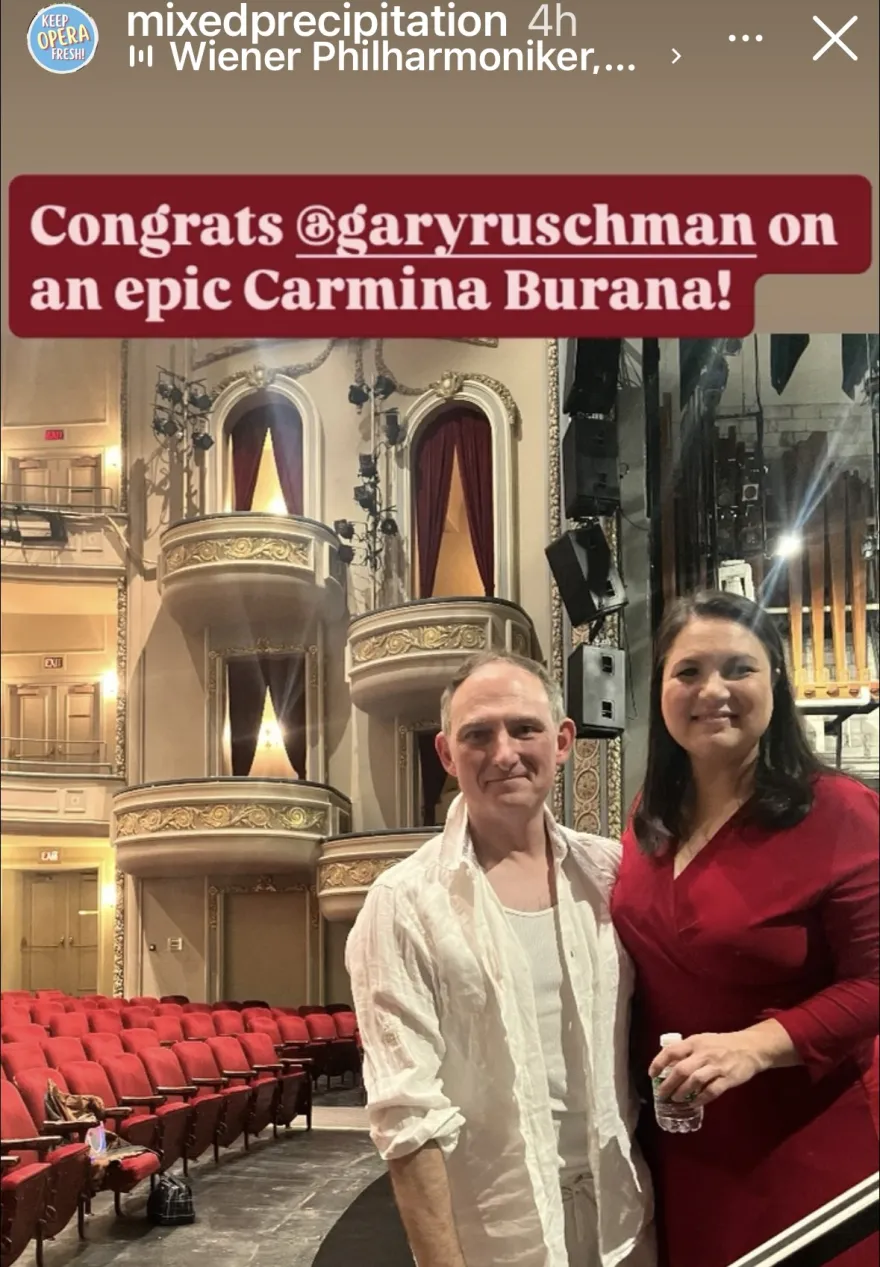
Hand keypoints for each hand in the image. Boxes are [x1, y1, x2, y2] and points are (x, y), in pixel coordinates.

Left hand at [649, 1030, 769, 1106]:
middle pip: (681, 1069)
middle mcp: (704, 1053)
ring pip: (695, 1081)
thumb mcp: (703, 1040)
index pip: (672, 1051)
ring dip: (682, 1092)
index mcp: (695, 1042)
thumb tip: (669, 1064)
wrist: (751, 1047)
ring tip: (675, 1099)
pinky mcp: (728, 1078)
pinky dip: (701, 1099)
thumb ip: (688, 1051)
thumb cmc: (723, 1044)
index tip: (652, 1074)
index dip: (659, 1063)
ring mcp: (716, 1066)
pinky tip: (693, 1104)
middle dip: (668, 1084)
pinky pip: (712, 1091)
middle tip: (661, 1094)